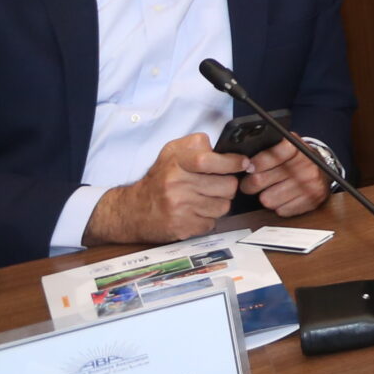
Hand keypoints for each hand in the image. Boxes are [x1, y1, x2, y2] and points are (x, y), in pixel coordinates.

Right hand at [86, 134, 244, 245]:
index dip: (232, 163)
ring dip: (218, 203)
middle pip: (227, 186)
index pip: (210, 161)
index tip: (243, 163)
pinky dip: (207, 219)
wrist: (131, 210)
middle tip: (214, 185)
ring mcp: (179, 208)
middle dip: (226, 186)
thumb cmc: (158, 179)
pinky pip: (212, 223)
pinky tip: (194, 213)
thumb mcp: (173, 153)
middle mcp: (176, 185)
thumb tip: (228, 151)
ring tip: (203, 199)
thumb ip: (198, 145)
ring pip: (223, 206)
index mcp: (176, 162)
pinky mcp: (182, 228)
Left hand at [241, 135, 330, 215]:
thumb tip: (243, 163)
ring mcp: (310, 184)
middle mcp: (306, 165)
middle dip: (250, 184)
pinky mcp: (311, 201)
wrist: (322, 171)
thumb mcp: (284, 147)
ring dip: (266, 196)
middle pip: (259, 180)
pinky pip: (281, 210)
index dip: (256, 163)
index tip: (250, 167)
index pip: (269, 155)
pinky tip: (285, 197)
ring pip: (267, 199)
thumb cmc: (296, 160)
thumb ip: (266, 150)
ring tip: (273, 189)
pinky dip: (280, 206)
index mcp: (297, 148)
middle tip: (252, 182)